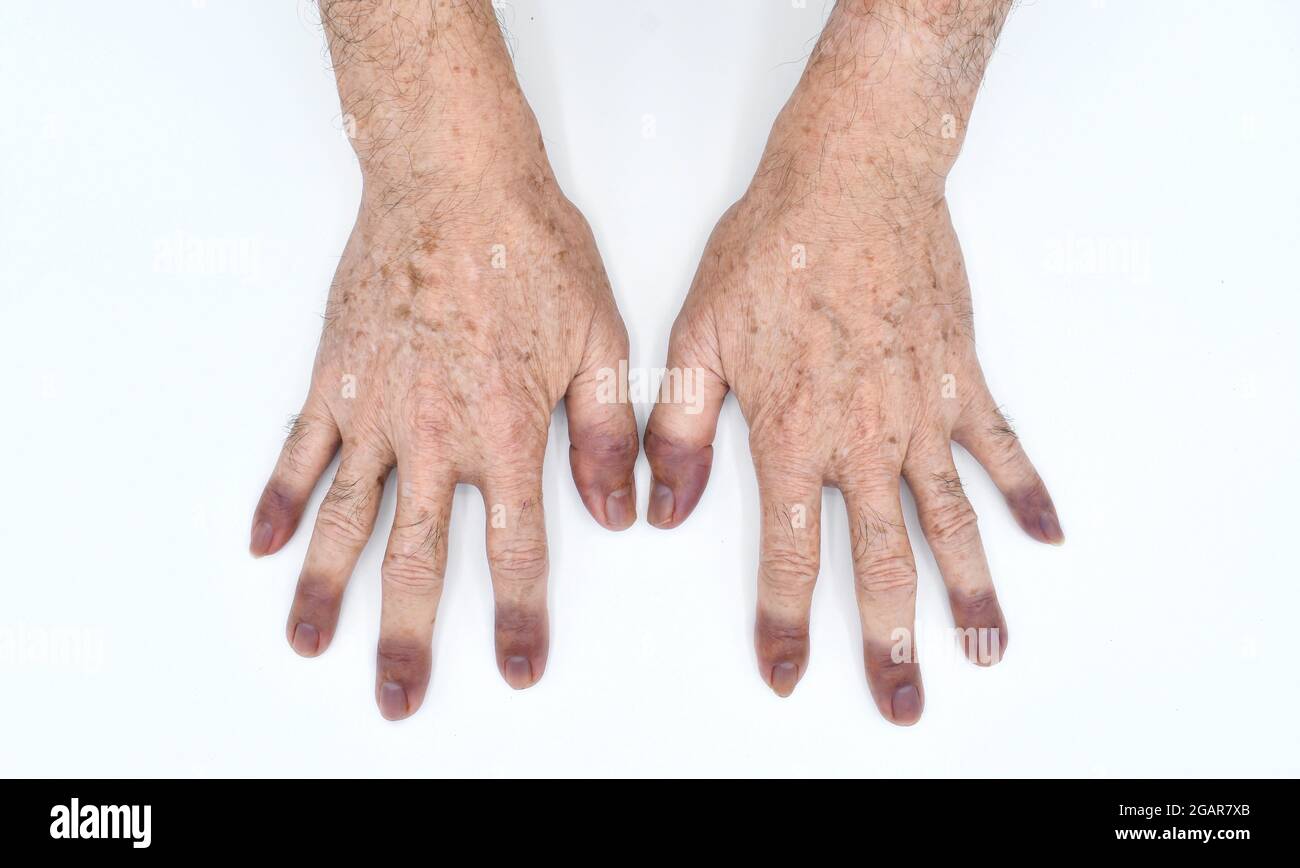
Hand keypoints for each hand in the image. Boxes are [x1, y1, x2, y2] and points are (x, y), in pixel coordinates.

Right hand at [249, 1, 636, 719]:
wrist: (453, 178)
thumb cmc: (529, 248)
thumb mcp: (600, 339)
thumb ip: (606, 431)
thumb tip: (620, 509)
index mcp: (505, 430)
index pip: (516, 549)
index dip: (520, 617)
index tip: (517, 667)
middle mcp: (434, 433)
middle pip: (418, 557)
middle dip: (410, 635)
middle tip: (398, 695)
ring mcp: (375, 409)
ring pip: (345, 517)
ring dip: (328, 587)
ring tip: (313, 641)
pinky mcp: (335, 377)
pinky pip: (299, 451)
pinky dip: (278, 499)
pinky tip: (263, 544)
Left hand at [644, 0, 1061, 724]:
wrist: (852, 180)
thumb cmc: (775, 250)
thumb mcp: (698, 336)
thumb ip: (679, 428)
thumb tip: (661, 508)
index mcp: (794, 435)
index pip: (787, 553)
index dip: (784, 622)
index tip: (789, 674)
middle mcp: (864, 438)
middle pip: (882, 562)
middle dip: (891, 640)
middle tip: (904, 699)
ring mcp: (921, 413)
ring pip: (951, 521)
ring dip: (971, 591)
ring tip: (985, 647)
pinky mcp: (960, 378)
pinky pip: (1001, 447)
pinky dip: (1025, 492)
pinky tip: (1046, 534)